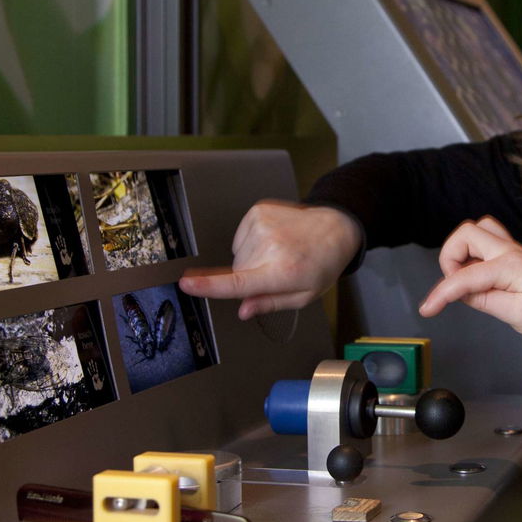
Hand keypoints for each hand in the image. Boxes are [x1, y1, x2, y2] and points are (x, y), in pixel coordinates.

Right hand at [178, 200, 361, 319]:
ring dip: (253, 259)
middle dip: (251, 277)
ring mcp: (263, 224)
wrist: (334, 228)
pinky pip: (240, 238)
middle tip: (277, 271)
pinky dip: (252, 243)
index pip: (239, 282)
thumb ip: (269, 303)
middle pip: (237, 271)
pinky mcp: (258, 211)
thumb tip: (243, 310)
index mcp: (283, 271)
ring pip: (238, 256)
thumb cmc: (321, 263)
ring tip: (279, 254)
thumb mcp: (303, 296)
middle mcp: (271, 245)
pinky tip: (273, 240)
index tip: (187, 283)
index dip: (209, 285)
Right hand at [417, 217, 521, 338]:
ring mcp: (511, 249)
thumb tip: (459, 292)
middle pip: (467, 232)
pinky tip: (476, 275)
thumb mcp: (515, 315)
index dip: (442, 293)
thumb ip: (483, 300)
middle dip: (450, 256)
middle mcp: (510, 251)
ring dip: (462, 249)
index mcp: (510, 266)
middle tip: (454, 284)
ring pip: (477, 229)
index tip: (427, 309)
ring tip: (463, 277)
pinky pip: (486, 239)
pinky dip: (472, 252)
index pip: (465, 276)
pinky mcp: (511, 254)